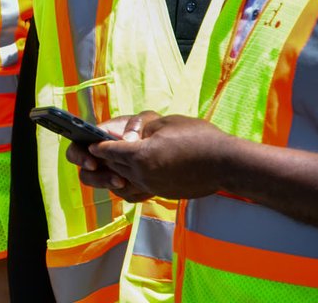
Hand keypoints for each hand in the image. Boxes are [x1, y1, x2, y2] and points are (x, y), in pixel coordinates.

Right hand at [65, 112, 154, 201]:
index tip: (92, 163)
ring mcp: (111, 173)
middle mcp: (100, 158)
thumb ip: (134, 125)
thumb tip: (128, 139)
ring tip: (126, 182)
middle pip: (86, 173)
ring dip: (113, 185)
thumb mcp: (143, 120)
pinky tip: (144, 187)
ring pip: (103, 186)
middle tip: (116, 179)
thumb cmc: (148, 128)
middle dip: (98, 179)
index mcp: (96, 140)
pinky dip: (133, 192)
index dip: (79, 156)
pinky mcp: (126, 186)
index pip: (77, 148)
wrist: (165, 146)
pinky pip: (124, 194)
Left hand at [85, 114, 231, 200]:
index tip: (90, 143)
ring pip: (125, 179)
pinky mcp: (164, 193)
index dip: (99, 145)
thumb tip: (127, 137)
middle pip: (114, 166)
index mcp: (141, 156)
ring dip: (117, 170)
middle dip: (104, 158)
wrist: (227, 164)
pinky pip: (140, 188)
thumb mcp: (165, 124)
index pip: (109, 151)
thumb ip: (141, 130)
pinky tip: (133, 172)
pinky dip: (132, 179)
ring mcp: (154, 187)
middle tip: (95, 150)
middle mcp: (144, 175)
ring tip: (112, 161)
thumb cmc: (198, 137)